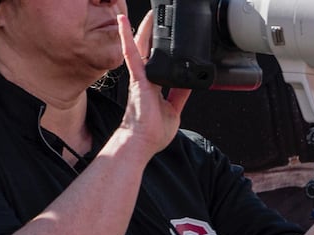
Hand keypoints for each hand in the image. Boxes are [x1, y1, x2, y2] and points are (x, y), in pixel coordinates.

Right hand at [112, 1, 190, 159]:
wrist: (142, 142)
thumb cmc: (152, 131)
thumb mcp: (174, 110)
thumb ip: (180, 95)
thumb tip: (189, 84)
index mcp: (154, 85)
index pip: (158, 61)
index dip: (162, 49)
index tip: (168, 37)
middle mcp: (145, 78)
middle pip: (148, 49)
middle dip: (152, 33)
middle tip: (157, 16)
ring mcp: (140, 77)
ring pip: (140, 47)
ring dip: (142, 28)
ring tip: (147, 13)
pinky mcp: (138, 79)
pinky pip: (131, 54)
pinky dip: (128, 37)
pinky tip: (124, 21)